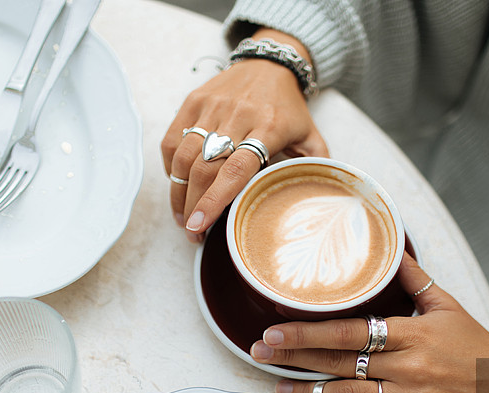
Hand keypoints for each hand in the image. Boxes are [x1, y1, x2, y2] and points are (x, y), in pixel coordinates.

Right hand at [160, 29, 327, 242]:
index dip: (214, 200)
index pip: (235, 169)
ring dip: (179, 191)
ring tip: (184, 216)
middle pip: (205, 168)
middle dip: (194, 206)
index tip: (200, 225)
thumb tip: (318, 202)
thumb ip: (316, 167)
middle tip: (193, 232)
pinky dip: (170, 167)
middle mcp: (238, 115)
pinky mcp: (194, 100)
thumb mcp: (311, 136)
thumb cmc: (288, 108)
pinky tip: (179, 185)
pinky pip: (172, 139)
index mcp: (268, 127)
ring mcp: (212, 106)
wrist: (269, 64)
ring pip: (184, 156)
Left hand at [249, 254, 488, 392]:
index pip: (351, 330)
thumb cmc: (478, 347)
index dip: (309, 330)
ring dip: (308, 392)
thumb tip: (395, 251)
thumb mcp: (450, 306)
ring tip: (278, 386)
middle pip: (340, 360)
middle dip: (295, 357)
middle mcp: (408, 367)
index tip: (277, 328)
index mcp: (413, 334)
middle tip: (260, 352)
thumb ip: (416, 280)